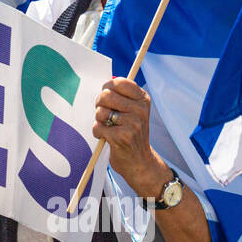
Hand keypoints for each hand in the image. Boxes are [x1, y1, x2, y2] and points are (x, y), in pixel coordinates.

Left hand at [92, 77, 170, 198]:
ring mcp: (132, 124)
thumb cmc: (131, 132)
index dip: (108, 88)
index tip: (108, 97)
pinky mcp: (122, 137)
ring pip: (100, 112)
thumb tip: (109, 79)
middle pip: (106, 95)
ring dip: (99, 120)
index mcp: (143, 99)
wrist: (140, 162)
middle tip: (105, 114)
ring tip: (109, 127)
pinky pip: (98, 127)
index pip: (119, 82)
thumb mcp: (133, 111)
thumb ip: (122, 95)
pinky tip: (107, 137)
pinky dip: (98, 133)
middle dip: (99, 104)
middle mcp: (140, 110)